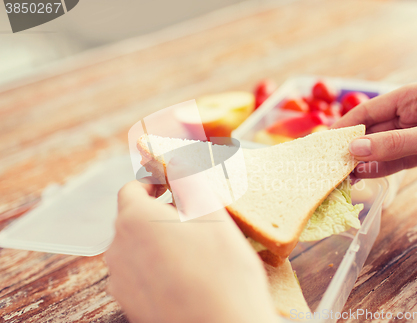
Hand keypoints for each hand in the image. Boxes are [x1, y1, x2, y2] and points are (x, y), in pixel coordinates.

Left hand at [105, 161, 278, 322]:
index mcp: (133, 219)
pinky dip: (158, 267)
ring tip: (195, 250)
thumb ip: (188, 177)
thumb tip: (177, 155)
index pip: (132, 188)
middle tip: (196, 218)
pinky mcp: (130, 304)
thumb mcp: (210, 211)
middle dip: (161, 212)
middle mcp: (118, 250)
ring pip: (138, 247)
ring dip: (160, 240)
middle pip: (135, 218)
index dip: (154, 182)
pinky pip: (140, 274)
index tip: (173, 184)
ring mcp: (122, 281)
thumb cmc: (221, 269)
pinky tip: (187, 275)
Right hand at [333, 79, 416, 181]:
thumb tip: (355, 150)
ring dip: (368, 159)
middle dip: (356, 146)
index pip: (373, 109)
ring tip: (346, 174)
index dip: (348, 125)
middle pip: (377, 129)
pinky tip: (369, 175)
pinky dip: (386, 167)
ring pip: (387, 146)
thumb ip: (396, 144)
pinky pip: (402, 158)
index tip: (326, 141)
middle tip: (333, 164)